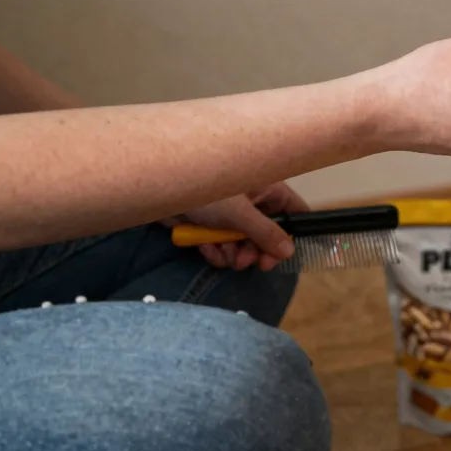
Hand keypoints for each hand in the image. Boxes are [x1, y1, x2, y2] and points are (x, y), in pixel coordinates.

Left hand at [172, 182, 306, 270]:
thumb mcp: (240, 213)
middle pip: (266, 233)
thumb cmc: (207, 192)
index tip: (284, 254)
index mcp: (266, 187)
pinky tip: (205, 248)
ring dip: (233, 253)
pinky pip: (222, 245)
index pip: (292, 209)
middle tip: (247, 263)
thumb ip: (266, 233)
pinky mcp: (210, 225)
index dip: (292, 232)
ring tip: (221, 254)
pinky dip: (215, 250)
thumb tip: (290, 251)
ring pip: (242, 243)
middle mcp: (251, 201)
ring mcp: (230, 214)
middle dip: (255, 251)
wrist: (158, 189)